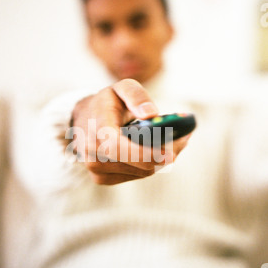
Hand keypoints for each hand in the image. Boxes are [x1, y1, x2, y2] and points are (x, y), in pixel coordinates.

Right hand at [68, 79, 190, 184]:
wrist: (84, 120)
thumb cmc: (106, 103)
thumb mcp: (120, 88)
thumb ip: (136, 96)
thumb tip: (151, 114)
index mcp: (97, 130)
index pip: (119, 148)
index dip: (145, 153)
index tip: (171, 152)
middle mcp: (93, 155)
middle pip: (139, 165)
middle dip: (166, 154)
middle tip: (183, 139)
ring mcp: (96, 170)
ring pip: (142, 172)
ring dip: (162, 159)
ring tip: (173, 141)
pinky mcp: (102, 179)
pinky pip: (137, 176)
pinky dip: (152, 165)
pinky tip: (156, 151)